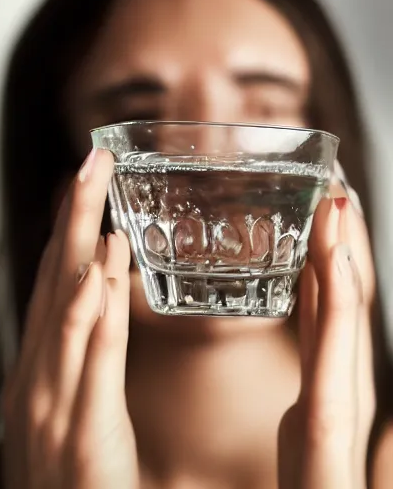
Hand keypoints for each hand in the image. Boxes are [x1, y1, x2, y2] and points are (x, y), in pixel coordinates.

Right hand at [1, 149, 138, 488]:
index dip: (70, 226)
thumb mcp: (73, 397)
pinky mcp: (82, 432)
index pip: (56, 280)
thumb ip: (84, 344)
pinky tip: (102, 271)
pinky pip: (89, 361)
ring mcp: (52, 400)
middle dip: (73, 214)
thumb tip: (101, 286)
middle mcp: (39, 372)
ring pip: (66, 307)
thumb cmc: (77, 468)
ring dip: (80, 244)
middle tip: (92, 161)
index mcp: (42, 363)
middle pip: (57, 277)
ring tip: (94, 189)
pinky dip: (93, 312)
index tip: (86, 182)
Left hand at [278, 197, 375, 488]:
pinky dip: (336, 309)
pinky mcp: (327, 434)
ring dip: (340, 259)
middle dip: (338, 246)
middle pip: (340, 307)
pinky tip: (333, 264)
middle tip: (334, 190)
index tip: (322, 216)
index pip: (328, 317)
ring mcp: (338, 413)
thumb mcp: (308, 436)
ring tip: (336, 204)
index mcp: (325, 394)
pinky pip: (329, 362)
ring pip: (341, 322)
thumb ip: (313, 401)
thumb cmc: (309, 486)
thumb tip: (310, 354)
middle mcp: (338, 396)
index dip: (328, 263)